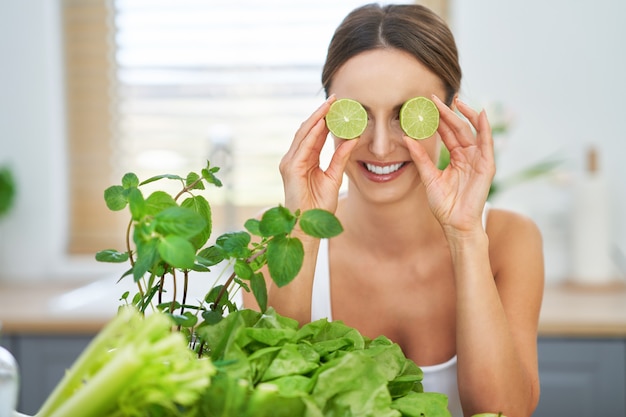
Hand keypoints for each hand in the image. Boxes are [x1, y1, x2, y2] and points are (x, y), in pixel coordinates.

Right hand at [279, 96, 357, 212]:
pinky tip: (322, 123)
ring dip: (317, 118)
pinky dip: (313, 134)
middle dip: (321, 113)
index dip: (325, 119)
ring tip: (329, 105)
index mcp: (304, 160)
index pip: (315, 134)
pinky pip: (303, 147)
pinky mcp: (291, 169)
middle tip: (335, 98)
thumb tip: (353, 138)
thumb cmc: (319, 206)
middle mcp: (294, 158)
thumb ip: (341, 157)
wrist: (309, 225)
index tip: (338, 106)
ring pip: (304, 134)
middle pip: (308, 130)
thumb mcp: (334, 177)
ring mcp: (290, 163)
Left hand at [404, 95, 494, 232]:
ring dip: (466, 115)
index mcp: (456, 157)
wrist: (455, 223)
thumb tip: (407, 139)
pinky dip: (485, 128)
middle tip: (436, 98)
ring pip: (472, 131)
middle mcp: (468, 155)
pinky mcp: (486, 166)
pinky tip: (481, 115)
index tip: (428, 105)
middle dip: (449, 113)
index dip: (439, 119)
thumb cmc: (444, 205)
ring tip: (457, 101)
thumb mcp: (429, 177)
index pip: (447, 133)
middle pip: (459, 128)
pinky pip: (487, 143)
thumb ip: (420, 158)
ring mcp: (478, 159)